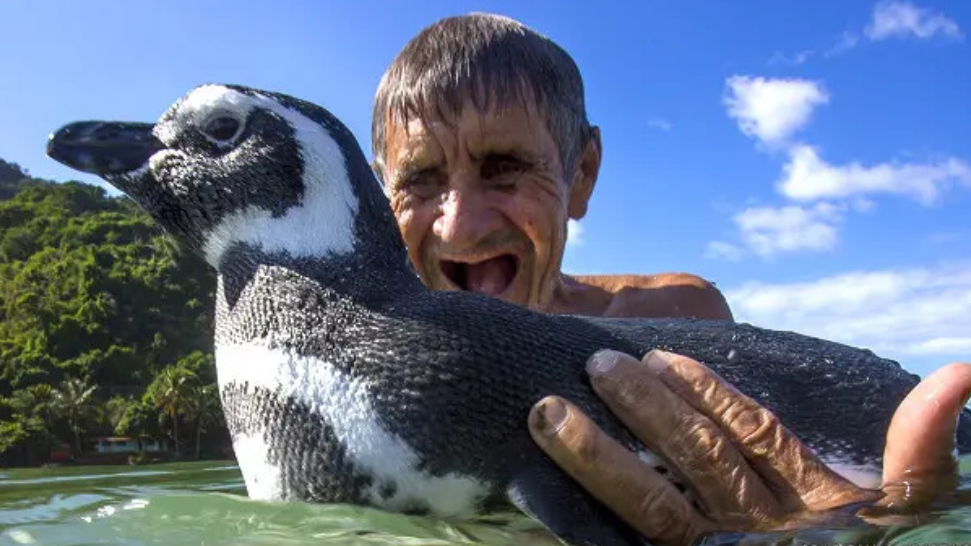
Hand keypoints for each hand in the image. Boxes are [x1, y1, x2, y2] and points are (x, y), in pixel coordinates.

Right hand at [527, 349, 970, 545]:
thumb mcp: (908, 508)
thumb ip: (920, 447)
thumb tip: (964, 371)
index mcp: (797, 497)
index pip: (747, 434)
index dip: (710, 391)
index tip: (663, 353)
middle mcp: (752, 522)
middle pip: (692, 461)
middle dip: (646, 414)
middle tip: (596, 364)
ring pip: (662, 505)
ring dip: (609, 460)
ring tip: (558, 410)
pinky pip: (644, 544)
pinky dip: (612, 525)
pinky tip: (574, 500)